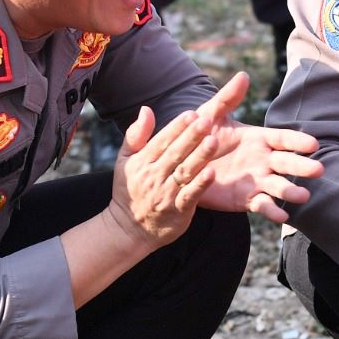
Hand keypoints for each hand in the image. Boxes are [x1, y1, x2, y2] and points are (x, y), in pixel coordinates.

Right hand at [108, 105, 218, 249]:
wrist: (129, 229)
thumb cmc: (130, 189)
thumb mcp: (125, 161)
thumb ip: (136, 135)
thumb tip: (146, 109)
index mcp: (143, 162)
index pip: (162, 141)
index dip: (177, 127)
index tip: (192, 113)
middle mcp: (154, 176)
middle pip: (175, 153)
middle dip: (191, 136)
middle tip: (207, 120)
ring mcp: (166, 194)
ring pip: (185, 172)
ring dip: (199, 157)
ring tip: (213, 141)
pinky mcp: (178, 211)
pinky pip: (190, 196)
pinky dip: (200, 185)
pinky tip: (211, 173)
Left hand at [177, 72, 323, 221]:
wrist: (182, 165)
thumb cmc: (198, 137)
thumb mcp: (211, 116)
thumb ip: (227, 98)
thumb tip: (243, 75)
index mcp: (258, 139)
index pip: (283, 139)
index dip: (297, 142)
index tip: (313, 144)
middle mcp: (262, 160)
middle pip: (287, 163)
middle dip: (302, 167)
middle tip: (318, 170)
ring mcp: (257, 181)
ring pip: (279, 186)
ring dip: (291, 191)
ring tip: (303, 196)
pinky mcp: (246, 199)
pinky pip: (262, 205)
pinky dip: (273, 211)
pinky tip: (282, 215)